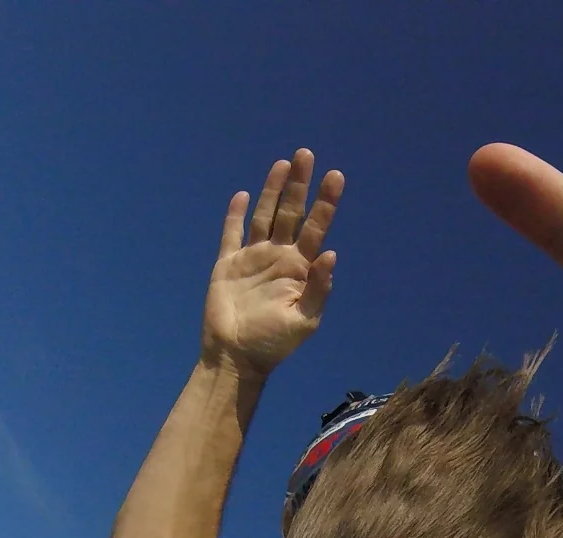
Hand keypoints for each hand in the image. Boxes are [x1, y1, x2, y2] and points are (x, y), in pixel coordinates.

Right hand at [201, 149, 344, 375]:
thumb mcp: (304, 321)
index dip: (326, 203)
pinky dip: (235, 215)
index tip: (335, 176)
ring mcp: (252, 258)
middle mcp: (278, 257)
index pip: (316, 228)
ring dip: (273, 190)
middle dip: (300, 185)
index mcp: (300, 269)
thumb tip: (330, 253)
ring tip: (284, 163)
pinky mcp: (227, 264)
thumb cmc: (273, 344)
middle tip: (307, 154)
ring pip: (265, 215)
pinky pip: (231, 234)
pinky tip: (242, 195)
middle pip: (291, 212)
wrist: (235, 358)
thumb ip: (318, 288)